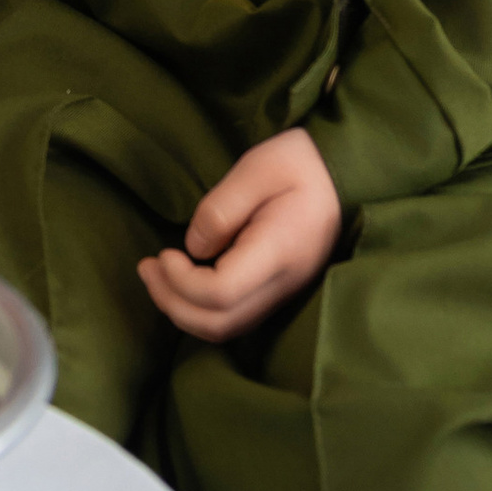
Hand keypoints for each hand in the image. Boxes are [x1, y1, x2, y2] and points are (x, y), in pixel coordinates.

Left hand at [139, 127, 342, 342]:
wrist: (344, 172)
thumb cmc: (300, 162)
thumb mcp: (256, 168)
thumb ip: (219, 210)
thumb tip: (193, 248)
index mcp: (279, 252)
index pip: (222, 293)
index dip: (181, 282)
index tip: (164, 252)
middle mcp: (284, 283)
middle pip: (220, 323)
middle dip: (172, 302)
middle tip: (147, 267)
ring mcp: (285, 292)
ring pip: (228, 328)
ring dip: (184, 310)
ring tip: (156, 275)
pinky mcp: (280, 291)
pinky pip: (237, 318)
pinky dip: (202, 310)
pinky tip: (183, 282)